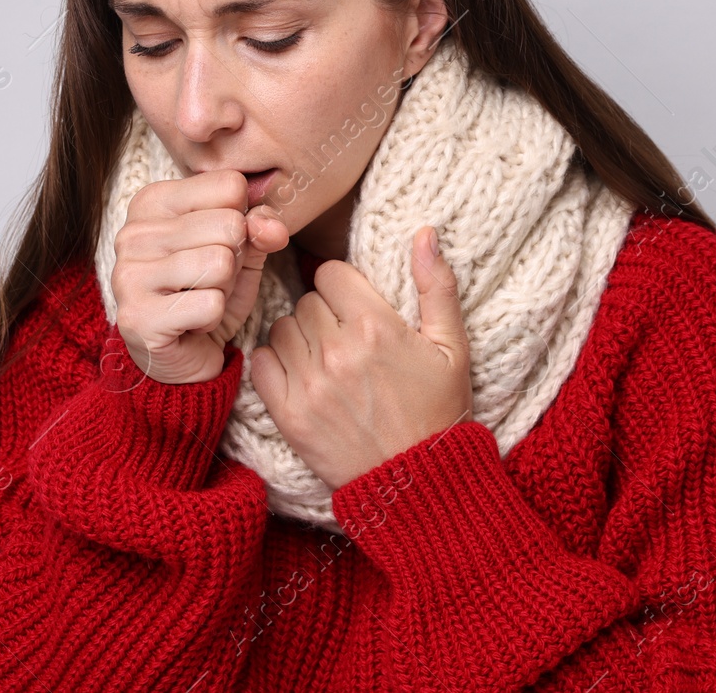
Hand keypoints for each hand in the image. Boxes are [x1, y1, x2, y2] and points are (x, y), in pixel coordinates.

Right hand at [111, 169, 289, 384]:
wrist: (183, 355)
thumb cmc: (209, 293)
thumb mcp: (243, 252)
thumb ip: (261, 227)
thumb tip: (272, 227)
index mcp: (154, 202)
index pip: (230, 185)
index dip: (242, 222)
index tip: (217, 246)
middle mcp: (133, 232)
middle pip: (229, 225)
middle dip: (235, 261)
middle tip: (210, 281)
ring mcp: (128, 274)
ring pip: (221, 264)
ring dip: (224, 290)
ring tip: (201, 299)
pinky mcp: (137, 316)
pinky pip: (210, 305)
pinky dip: (213, 318)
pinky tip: (192, 323)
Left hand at [247, 226, 472, 490]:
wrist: (419, 482)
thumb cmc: (439, 410)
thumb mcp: (452, 346)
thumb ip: (437, 285)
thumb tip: (424, 232)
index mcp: (376, 327)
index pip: (330, 273)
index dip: (343, 286)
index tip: (356, 307)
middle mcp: (338, 351)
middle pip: (306, 300)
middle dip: (325, 313)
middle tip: (347, 338)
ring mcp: (310, 385)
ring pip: (282, 328)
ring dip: (300, 337)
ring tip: (326, 358)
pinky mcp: (290, 415)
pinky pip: (262, 363)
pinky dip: (277, 364)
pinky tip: (303, 375)